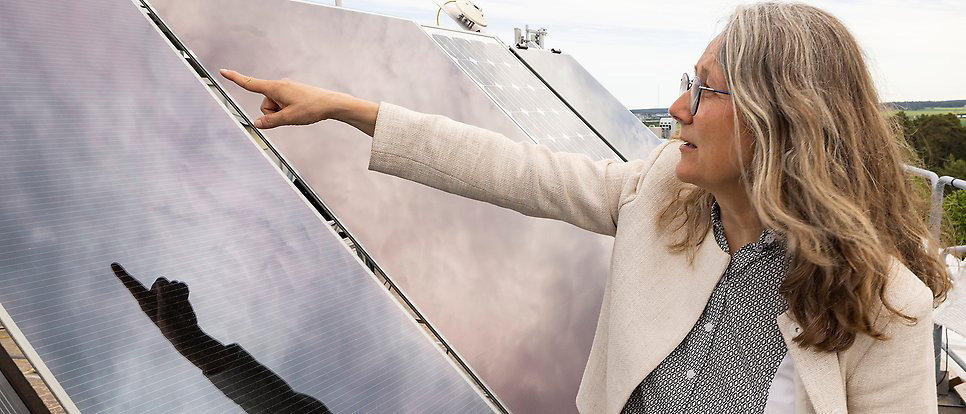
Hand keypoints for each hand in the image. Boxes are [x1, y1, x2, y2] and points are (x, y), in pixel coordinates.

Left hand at [111, 263, 231, 372]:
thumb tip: (161, 283)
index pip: (131, 285)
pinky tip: (184, 302)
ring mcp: (164, 294)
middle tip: (173, 305)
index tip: (112, 264)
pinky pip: (181, 284)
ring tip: (179, 307)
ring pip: (173, 283)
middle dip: (169, 290)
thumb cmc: (173, 328)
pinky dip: (185, 292)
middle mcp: (153, 295)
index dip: (122, 274)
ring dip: (179, 293)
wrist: (186, 333)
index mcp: (144, 301)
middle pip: (160, 280)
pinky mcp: (176, 293)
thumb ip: (163, 298)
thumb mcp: (166, 315)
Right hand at [219, 69, 348, 128]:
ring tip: (298, 112)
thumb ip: (270, 122)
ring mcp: (286, 89)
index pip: (250, 84)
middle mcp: (279, 86)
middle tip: (292, 114)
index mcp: (275, 88)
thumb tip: (257, 124)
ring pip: (274, 107)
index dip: (235, 78)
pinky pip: (282, 105)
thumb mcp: (289, 118)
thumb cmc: (312, 108)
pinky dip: (287, 111)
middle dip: (273, 114)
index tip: (223, 71)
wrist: (331, 103)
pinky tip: (300, 110)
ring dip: (282, 113)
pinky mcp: (292, 94)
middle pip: (265, 105)